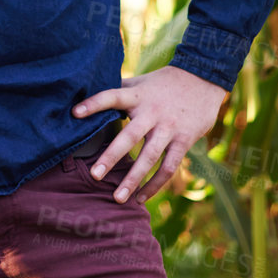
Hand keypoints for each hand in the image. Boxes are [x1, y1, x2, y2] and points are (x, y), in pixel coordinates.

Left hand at [71, 64, 226, 203]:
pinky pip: (168, 167)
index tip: (75, 113)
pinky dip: (154, 184)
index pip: (112, 97)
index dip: (94, 104)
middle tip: (94, 175)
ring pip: (149, 157)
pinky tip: (141, 198)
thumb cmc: (163, 82)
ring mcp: (169, 128)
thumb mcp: (140, 83)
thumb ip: (119, 91)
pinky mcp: (184, 141)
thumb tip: (89, 92)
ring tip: (117, 198)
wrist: (203, 79)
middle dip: (111, 157)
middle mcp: (152, 113)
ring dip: (133, 179)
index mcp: (138, 96)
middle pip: (130, 136)